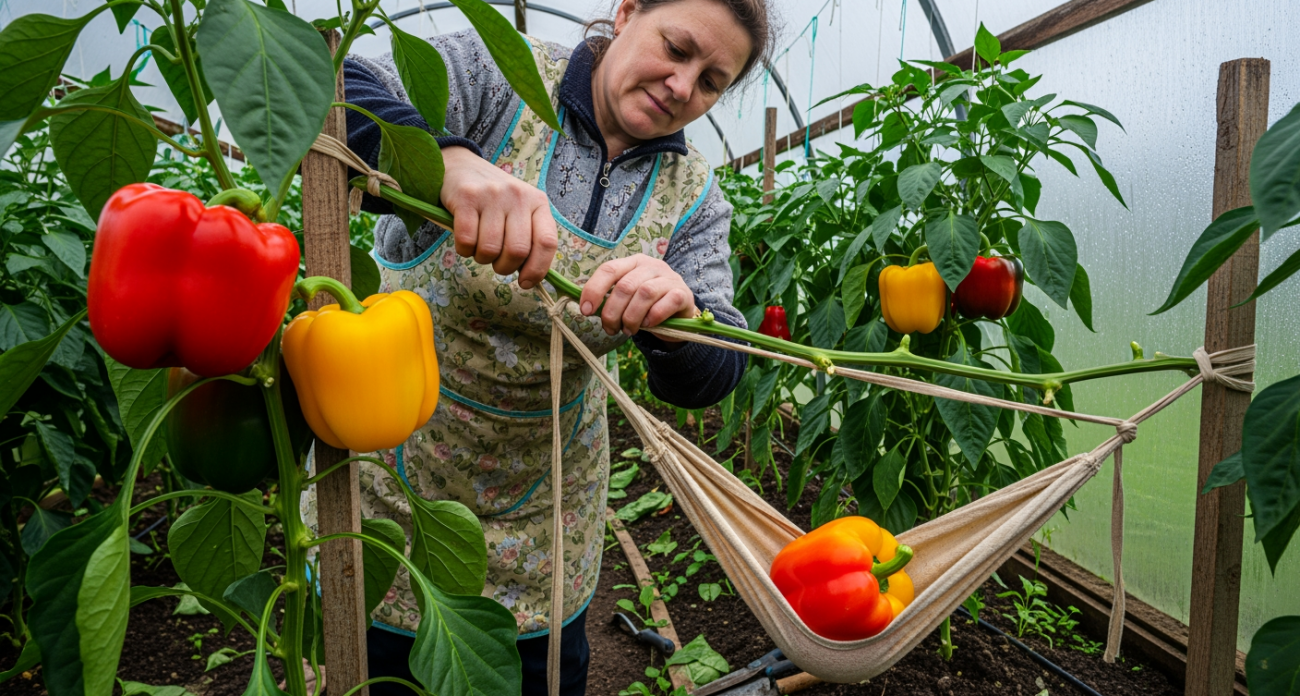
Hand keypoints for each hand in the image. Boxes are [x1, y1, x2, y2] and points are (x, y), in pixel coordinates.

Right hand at [438, 146, 557, 288]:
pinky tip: (465, 241)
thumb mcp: (520, 211)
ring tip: (479, 247)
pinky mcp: (466, 197)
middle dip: (504, 267)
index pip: (547, 242)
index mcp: (538, 202)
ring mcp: (492, 195)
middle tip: (496, 262)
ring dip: (482, 259)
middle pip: (517, 251)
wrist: (462, 166)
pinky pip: (467, 241)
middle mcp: (518, 196)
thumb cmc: (495, 199)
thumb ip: (529, 238)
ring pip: (490, 249)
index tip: (525, 282)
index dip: (538, 269)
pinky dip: (464, 250)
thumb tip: (531, 278)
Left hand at [579, 254, 696, 340]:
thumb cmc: (647, 306)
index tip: (586, 311)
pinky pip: (665, 304)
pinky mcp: (683, 294)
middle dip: (612, 312)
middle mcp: (651, 266)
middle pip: (625, 286)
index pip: (609, 269)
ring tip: (628, 330)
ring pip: (644, 294)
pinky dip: (652, 317)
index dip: (594, 290)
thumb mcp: (627, 298)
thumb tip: (586, 308)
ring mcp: (669, 278)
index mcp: (633, 262)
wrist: (678, 315)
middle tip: (610, 329)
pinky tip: (647, 325)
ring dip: (631, 317)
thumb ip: (610, 298)